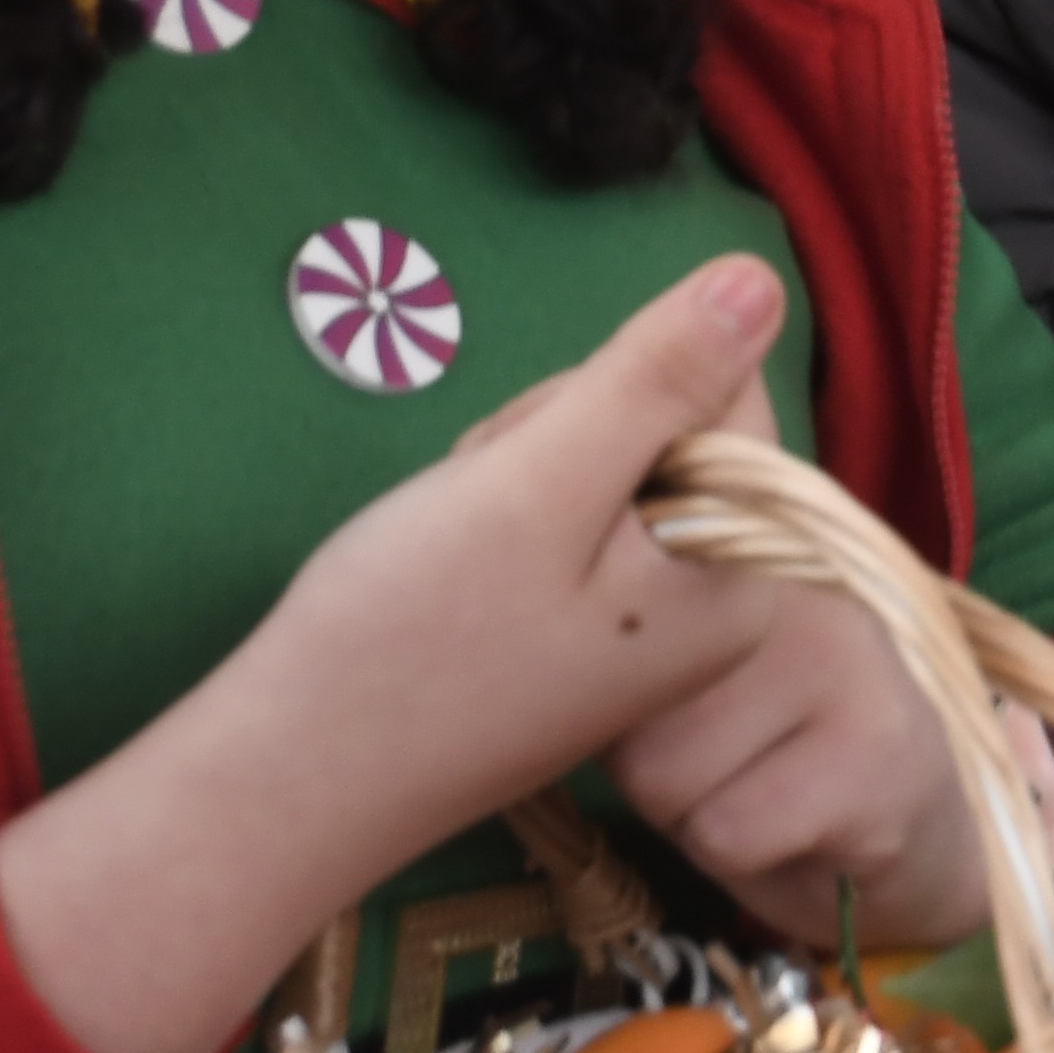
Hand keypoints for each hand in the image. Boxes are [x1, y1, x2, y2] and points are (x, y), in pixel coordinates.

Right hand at [0, 255, 803, 1052]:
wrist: (292, 775)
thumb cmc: (415, 631)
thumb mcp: (542, 481)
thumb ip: (659, 376)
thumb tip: (761, 277)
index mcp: (741, 576)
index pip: (725, 393)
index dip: (620, 391)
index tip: (546, 465)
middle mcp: (718, 605)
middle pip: (666, 423)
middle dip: (563, 431)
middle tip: (490, 510)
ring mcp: (650, 621)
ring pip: (603, 457)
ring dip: (521, 467)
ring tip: (463, 540)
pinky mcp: (587, 627)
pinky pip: (566, 515)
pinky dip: (503, 512)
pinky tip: (456, 558)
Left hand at [604, 574, 1009, 950]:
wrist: (947, 826)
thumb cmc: (795, 747)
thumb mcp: (706, 665)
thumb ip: (641, 625)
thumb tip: (531, 639)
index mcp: (741, 536)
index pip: (608, 589)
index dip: (612, 673)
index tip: (665, 694)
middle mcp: (791, 570)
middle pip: (620, 707)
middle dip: (650, 763)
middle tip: (735, 759)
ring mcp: (839, 651)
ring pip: (660, 777)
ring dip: (696, 814)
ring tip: (769, 791)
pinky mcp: (871, 747)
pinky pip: (727, 831)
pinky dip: (753, 858)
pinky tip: (813, 830)